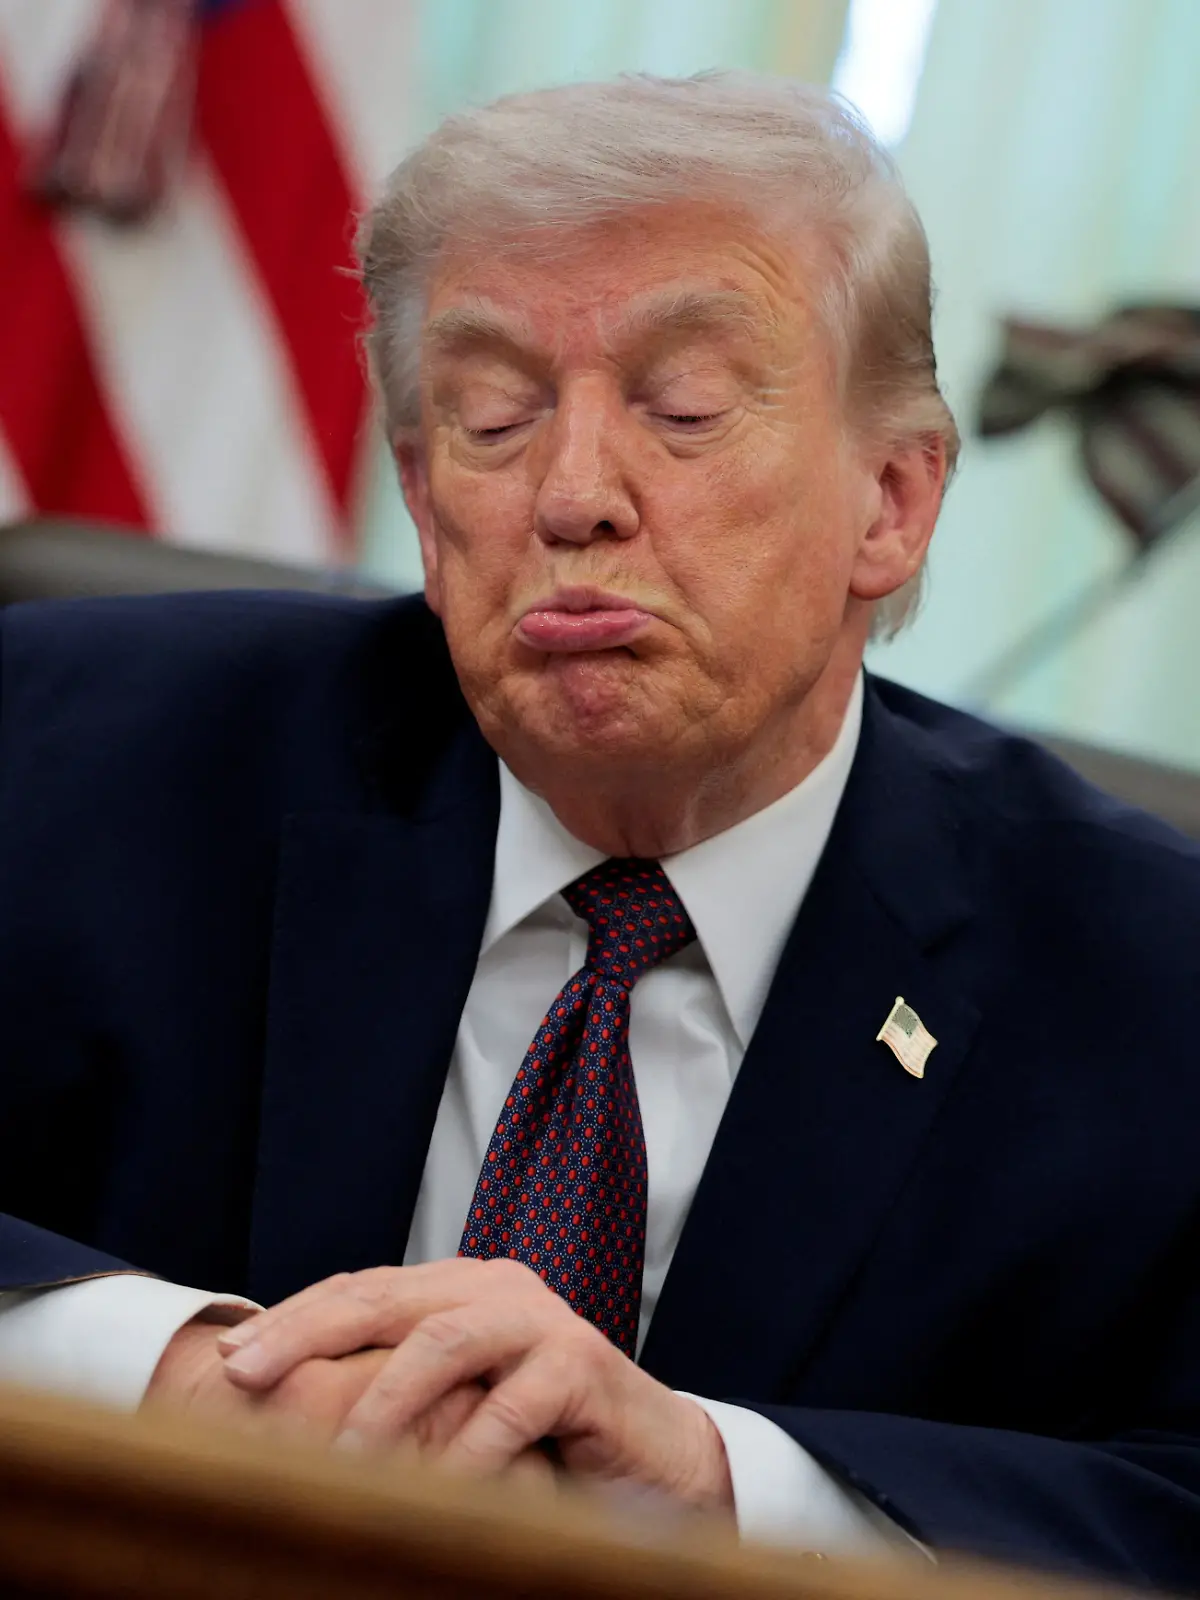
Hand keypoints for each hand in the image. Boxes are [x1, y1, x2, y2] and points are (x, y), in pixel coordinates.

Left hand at [145, 1314, 557, 1486]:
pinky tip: (434, 1494)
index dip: (294, 1318)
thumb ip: (400, 1388)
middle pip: (387, 1297)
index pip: (363, 1288)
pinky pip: (510, 1408)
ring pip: (442, 1342)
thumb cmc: (545, 1438)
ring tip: (334, 1459)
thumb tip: (288, 1410)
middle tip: (245, 1375)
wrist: (655, 1463)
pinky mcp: (582, 1366)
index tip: (229, 1357)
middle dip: (308, 1334)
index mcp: (463, 1287)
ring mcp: (542, 1322)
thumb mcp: (459, 1406)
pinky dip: (466, 1454)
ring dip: (381, 1402)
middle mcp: (498, 1289)